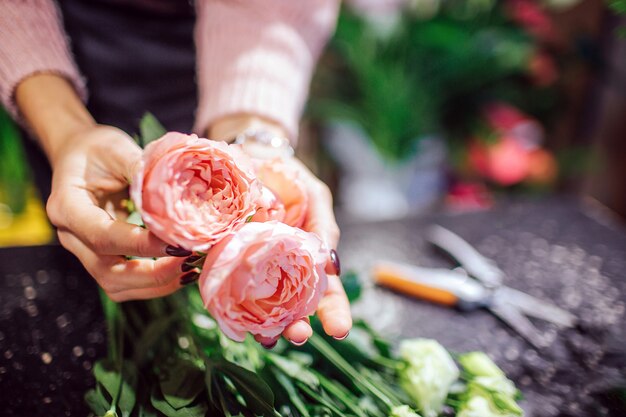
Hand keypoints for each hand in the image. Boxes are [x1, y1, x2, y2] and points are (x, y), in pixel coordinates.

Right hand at [16, 74, 185, 301]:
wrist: (80, 153)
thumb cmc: (97, 149)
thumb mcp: (117, 148)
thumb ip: (142, 170)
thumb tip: (175, 194)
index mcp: (67, 206)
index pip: (103, 236)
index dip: (141, 245)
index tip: (178, 243)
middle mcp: (71, 236)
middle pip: (108, 272)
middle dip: (153, 274)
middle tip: (190, 260)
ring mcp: (84, 251)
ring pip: (117, 285)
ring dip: (157, 284)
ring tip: (191, 268)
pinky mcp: (101, 258)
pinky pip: (126, 282)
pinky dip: (154, 283)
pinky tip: (181, 271)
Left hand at [209, 114, 351, 346]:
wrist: (249, 156)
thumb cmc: (289, 177)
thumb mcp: (315, 196)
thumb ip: (324, 225)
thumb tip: (331, 261)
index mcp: (309, 259)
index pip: (326, 292)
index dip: (335, 313)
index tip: (339, 331)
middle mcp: (281, 272)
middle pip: (294, 308)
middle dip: (299, 325)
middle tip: (299, 335)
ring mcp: (251, 270)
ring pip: (260, 306)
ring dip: (266, 324)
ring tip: (269, 337)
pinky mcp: (223, 262)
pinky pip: (226, 287)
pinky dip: (229, 306)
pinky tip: (235, 320)